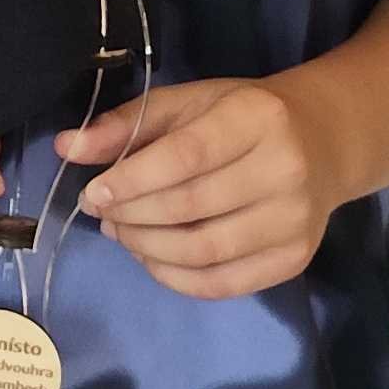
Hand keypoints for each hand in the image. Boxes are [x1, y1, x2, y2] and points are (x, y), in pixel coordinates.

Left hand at [65, 76, 342, 298]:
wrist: (321, 141)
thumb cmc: (241, 116)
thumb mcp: (187, 103)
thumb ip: (126, 124)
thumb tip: (66, 147)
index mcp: (257, 119)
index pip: (186, 157)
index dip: (133, 179)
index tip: (95, 192)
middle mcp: (284, 170)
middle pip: (190, 207)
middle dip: (131, 215)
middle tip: (102, 213)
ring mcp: (294, 221)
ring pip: (203, 252)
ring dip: (147, 249)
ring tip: (122, 233)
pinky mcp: (295, 259)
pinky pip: (222, 284)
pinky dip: (175, 278)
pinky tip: (152, 258)